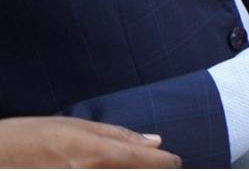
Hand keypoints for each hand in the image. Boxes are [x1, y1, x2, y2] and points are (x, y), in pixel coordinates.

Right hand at [0, 117, 178, 168]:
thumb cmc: (30, 136)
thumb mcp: (75, 126)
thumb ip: (118, 136)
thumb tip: (155, 141)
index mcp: (97, 154)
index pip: (152, 163)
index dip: (168, 163)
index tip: (174, 162)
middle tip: (155, 167)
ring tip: (128, 166)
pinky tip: (109, 169)